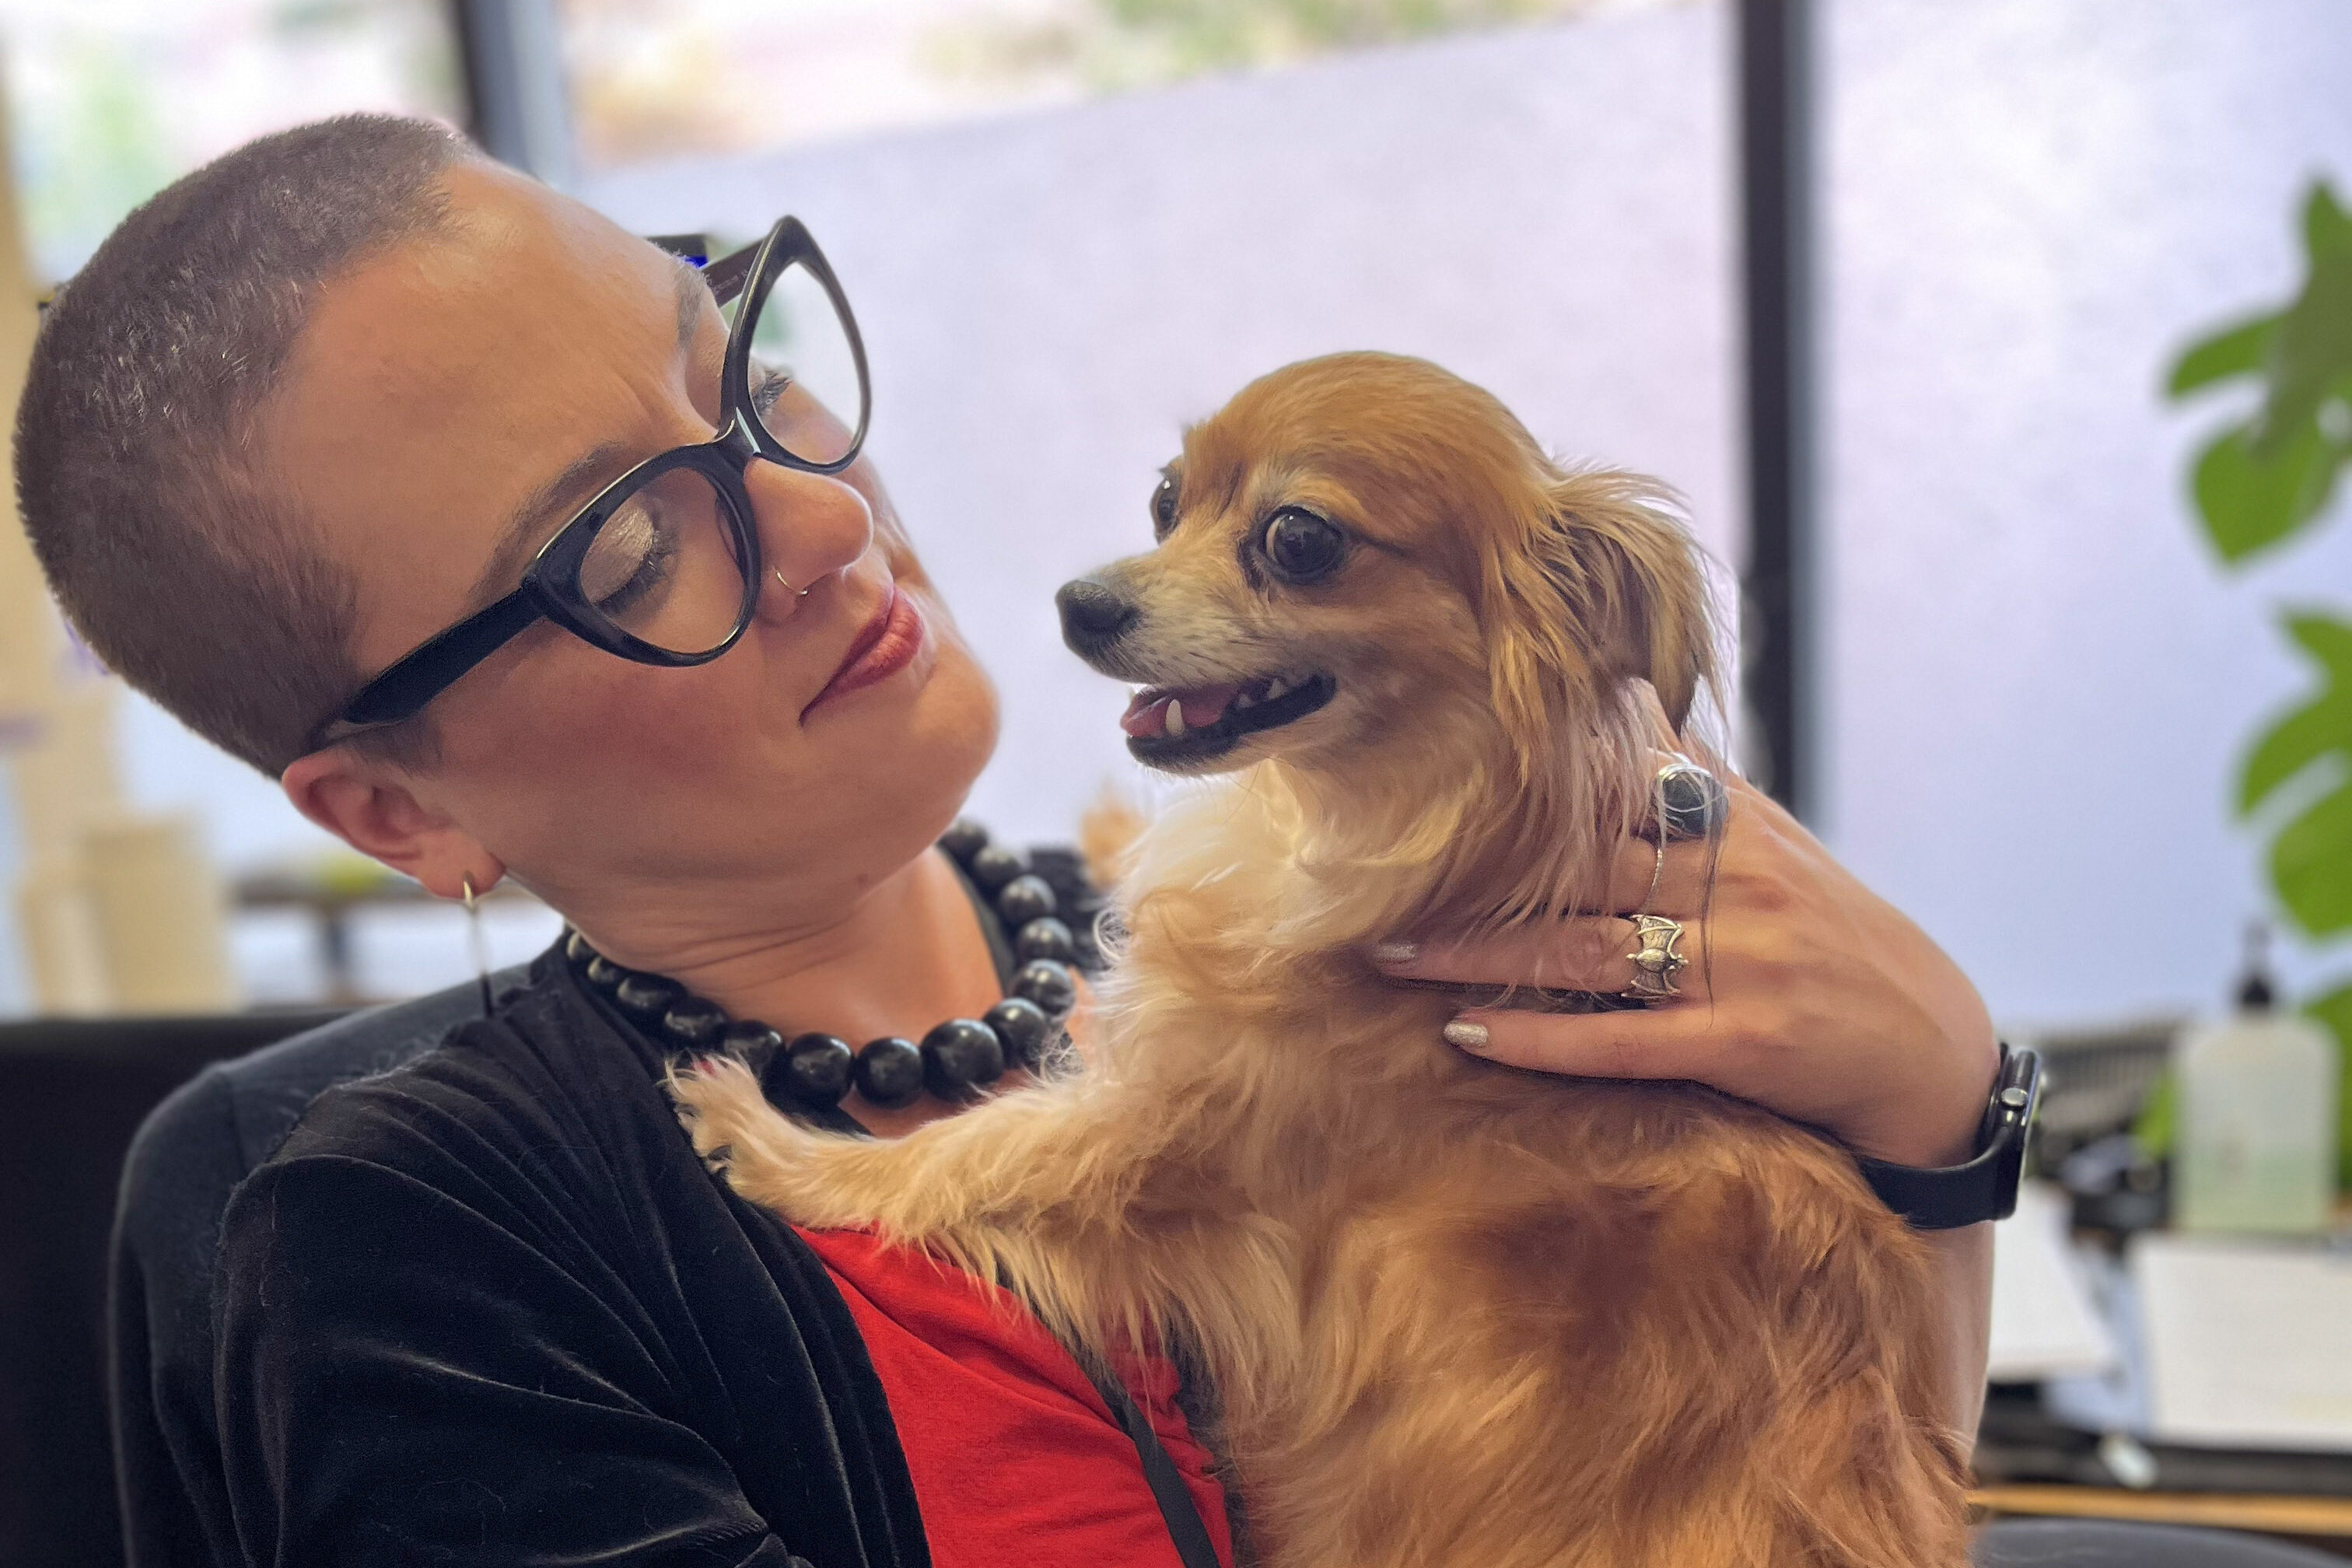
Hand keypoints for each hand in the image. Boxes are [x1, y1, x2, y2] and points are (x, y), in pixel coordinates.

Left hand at [1375, 730, 1998, 1168]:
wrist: (1934, 1050)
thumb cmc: (1835, 940)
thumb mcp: (1776, 847)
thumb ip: (1698, 783)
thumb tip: (1626, 697)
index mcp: (1735, 828)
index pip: (1614, 788)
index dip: (1520, 784)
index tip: (1431, 773)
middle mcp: (1736, 884)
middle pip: (1577, 866)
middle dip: (1472, 872)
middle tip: (1371, 871)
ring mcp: (1742, 964)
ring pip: (1584, 950)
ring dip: (1479, 953)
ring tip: (1392, 952)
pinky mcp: (1746, 1043)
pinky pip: (1622, 1039)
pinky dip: (1541, 1036)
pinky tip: (1468, 1032)